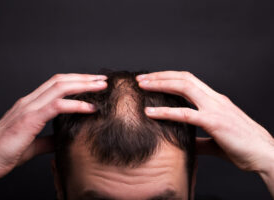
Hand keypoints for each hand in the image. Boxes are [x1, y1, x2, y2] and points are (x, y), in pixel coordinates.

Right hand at [0, 73, 106, 184]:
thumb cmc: (5, 152)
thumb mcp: (33, 144)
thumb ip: (48, 139)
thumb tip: (62, 138)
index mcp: (30, 104)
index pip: (56, 85)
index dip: (75, 81)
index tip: (92, 84)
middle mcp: (29, 101)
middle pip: (61, 80)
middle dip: (83, 78)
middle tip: (101, 80)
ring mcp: (29, 107)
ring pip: (60, 87)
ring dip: (83, 85)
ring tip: (101, 87)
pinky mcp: (30, 119)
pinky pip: (58, 106)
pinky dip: (77, 105)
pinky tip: (91, 108)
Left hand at [136, 71, 273, 172]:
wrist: (265, 155)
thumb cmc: (243, 146)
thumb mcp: (216, 138)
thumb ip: (199, 138)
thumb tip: (186, 141)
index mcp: (215, 100)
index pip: (189, 80)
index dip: (169, 77)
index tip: (152, 80)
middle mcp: (214, 98)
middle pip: (183, 78)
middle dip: (160, 76)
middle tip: (140, 78)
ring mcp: (215, 108)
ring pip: (183, 87)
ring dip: (160, 84)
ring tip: (142, 85)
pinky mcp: (214, 122)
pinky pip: (185, 114)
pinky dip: (165, 111)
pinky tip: (150, 112)